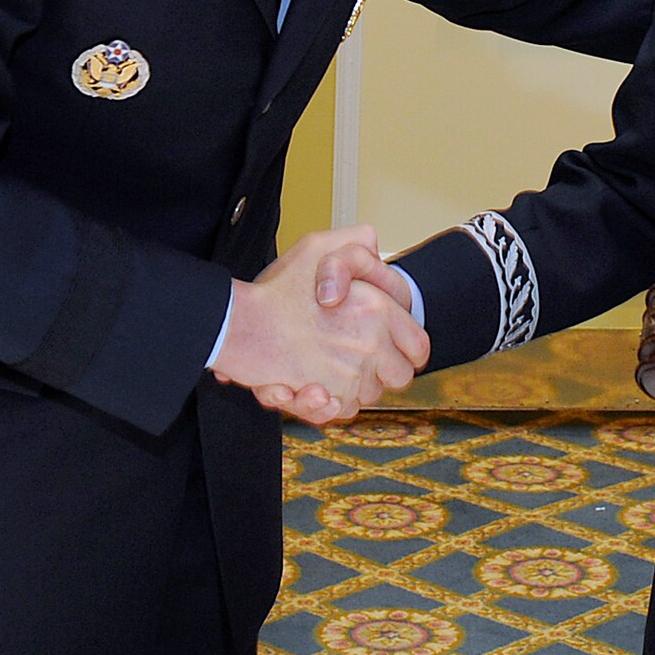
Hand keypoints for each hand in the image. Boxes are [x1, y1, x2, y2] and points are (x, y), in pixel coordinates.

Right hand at [213, 224, 428, 423]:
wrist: (236, 325)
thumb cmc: (275, 289)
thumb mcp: (318, 248)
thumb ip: (354, 244)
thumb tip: (375, 244)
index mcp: (378, 309)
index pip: (418, 346)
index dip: (406, 351)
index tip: (392, 351)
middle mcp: (371, 343)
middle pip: (399, 377)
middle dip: (383, 373)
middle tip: (358, 361)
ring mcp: (352, 374)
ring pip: (369, 395)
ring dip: (353, 388)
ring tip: (326, 369)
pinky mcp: (329, 398)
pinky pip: (343, 410)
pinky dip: (330, 404)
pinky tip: (311, 386)